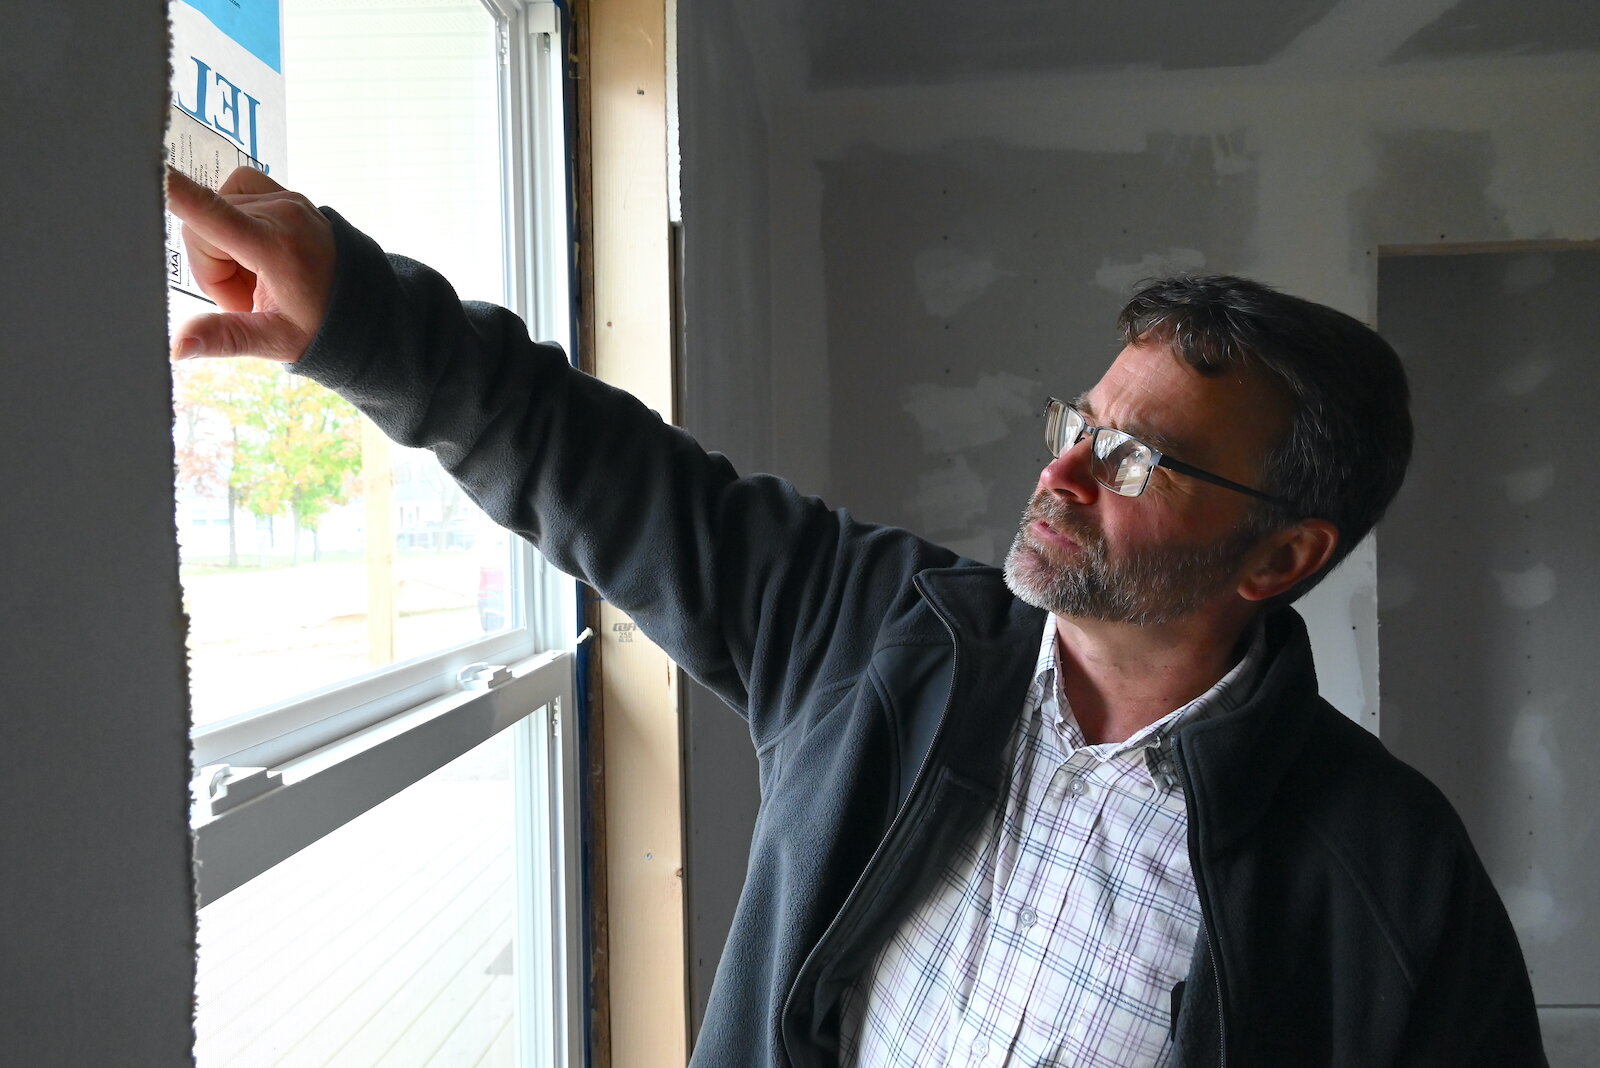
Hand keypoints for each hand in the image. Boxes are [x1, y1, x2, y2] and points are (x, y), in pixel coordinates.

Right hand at [165, 165, 336, 363]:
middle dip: (212, 265)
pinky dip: (235, 223)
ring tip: (257, 276)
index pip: (212, 212)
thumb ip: (225, 337)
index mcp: (277, 247)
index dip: (175, 191)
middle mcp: (282, 212)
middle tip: (248, 295)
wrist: (366, 305)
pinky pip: (235, 194)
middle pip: (202, 227)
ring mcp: (286, 197)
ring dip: (223, 245)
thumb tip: (177, 346)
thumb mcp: (274, 340)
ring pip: (215, 210)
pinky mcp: (286, 192)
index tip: (147, 168)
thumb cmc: (323, 326)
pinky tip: (255, 252)